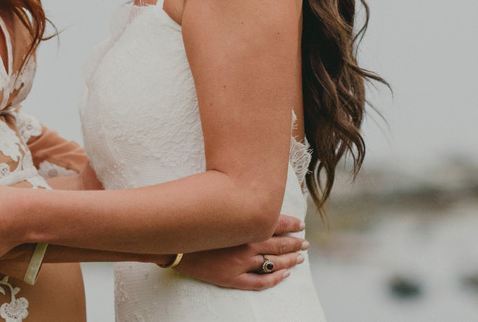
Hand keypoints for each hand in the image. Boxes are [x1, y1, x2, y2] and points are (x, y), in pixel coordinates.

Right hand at [173, 214, 308, 290]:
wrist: (172, 241)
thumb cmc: (193, 219)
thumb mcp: (216, 205)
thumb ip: (235, 203)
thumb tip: (250, 195)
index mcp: (243, 225)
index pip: (275, 223)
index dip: (291, 224)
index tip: (301, 224)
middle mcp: (246, 245)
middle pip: (278, 245)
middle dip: (294, 243)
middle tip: (305, 243)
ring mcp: (240, 264)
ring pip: (273, 264)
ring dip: (289, 261)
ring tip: (299, 258)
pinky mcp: (231, 278)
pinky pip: (259, 282)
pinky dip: (274, 280)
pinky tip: (284, 276)